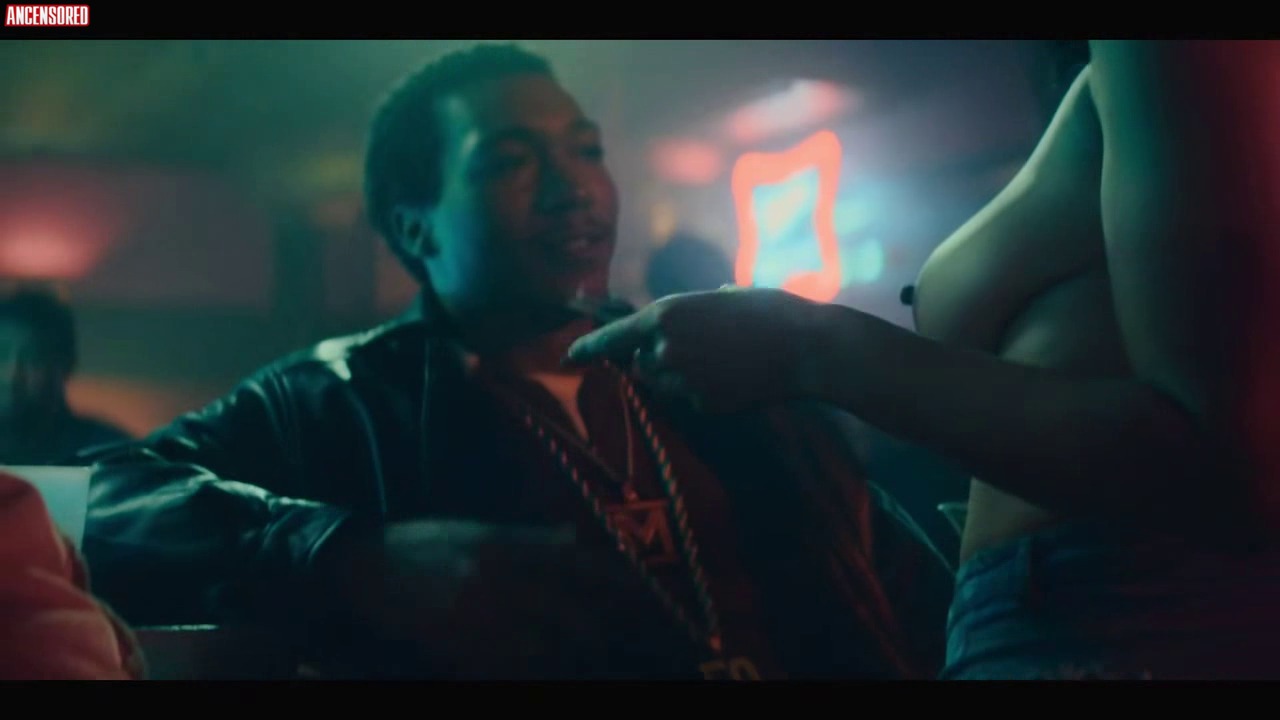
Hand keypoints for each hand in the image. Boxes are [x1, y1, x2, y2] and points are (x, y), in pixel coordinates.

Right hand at [318, 519, 694, 677]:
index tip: (667, 611)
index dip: (631, 592)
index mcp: (517, 546)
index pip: (590, 568)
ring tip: (620, 675)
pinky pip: (513, 672)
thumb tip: (577, 540)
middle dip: (617, 642)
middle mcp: (509, 580)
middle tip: (655, 656)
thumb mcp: (482, 529)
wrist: (361, 564)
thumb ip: (533, 538)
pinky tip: (560, 677)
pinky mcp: (461, 649)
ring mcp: (484, 618)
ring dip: (587, 666)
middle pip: (581, 619)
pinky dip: (540, 676)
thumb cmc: (426, 543)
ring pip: (554, 653)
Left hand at [566, 287, 830, 412]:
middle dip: (660, 361)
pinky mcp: (702, 405)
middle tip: (702, 350)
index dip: (588, 348)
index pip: (613, 337)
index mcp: (664, 314)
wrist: (805, 346)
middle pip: (642, 365)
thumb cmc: (770, 312)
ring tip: (726, 363)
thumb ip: (696, 310)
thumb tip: (694, 318)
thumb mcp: (723, 297)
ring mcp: (682, 380)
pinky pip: (693, 402)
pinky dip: (709, 395)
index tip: (567, 358)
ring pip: (666, 386)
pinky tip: (739, 380)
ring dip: (683, 379)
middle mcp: (664, 348)